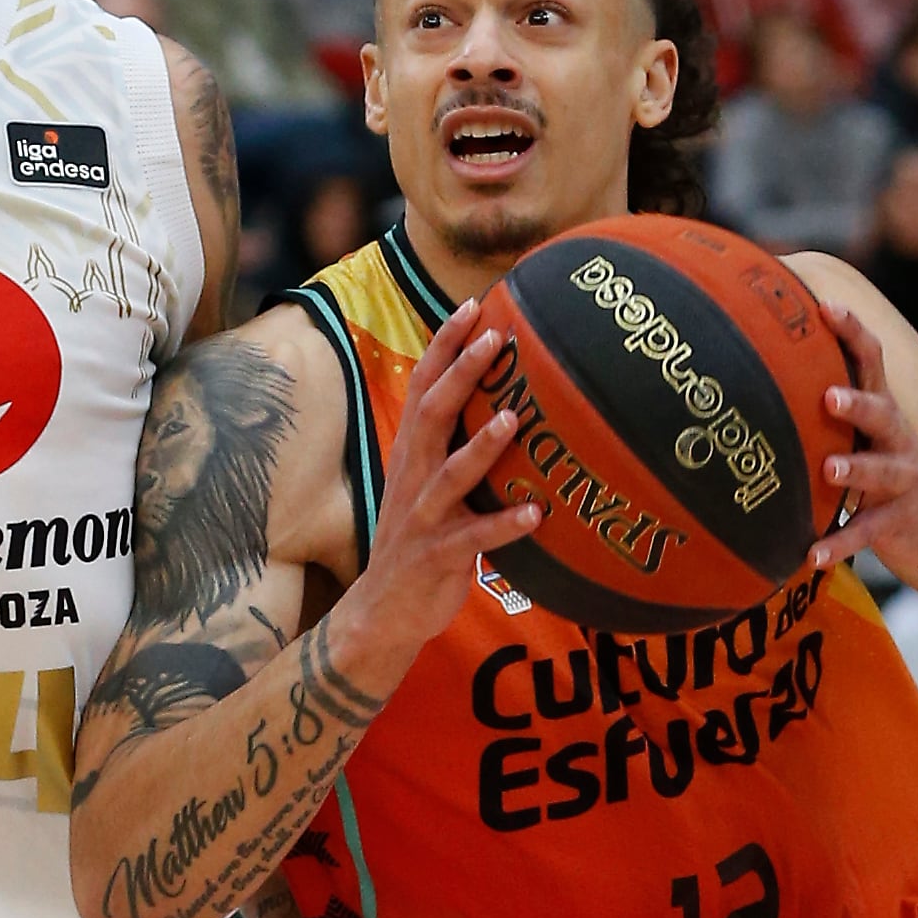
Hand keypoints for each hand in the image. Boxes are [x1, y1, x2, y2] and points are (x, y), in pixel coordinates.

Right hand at [337, 300, 542, 684]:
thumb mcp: (429, 486)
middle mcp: (412, 476)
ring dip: (482, 447)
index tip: (473, 306)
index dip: (444, 346)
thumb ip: (453, 448)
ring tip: (513, 418)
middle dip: (462, 373)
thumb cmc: (419, 541)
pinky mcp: (435, 556)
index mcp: (411, 453)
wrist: (382, 612)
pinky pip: (471, 538)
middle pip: (433, 414)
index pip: (422, 386)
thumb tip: (503, 403)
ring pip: (449, 474)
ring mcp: (421, 516)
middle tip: (495, 337)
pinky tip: (535, 514)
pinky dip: (503, 526)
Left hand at [808, 302, 917, 575]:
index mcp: (883, 414)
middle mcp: (897, 441)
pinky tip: (811, 554)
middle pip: (882, 413)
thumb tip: (759, 370)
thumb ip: (830, 407)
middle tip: (829, 396)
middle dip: (858, 404)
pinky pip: (867, 532)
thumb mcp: (867, 435)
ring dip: (855, 469)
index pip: (871, 362)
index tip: (825, 306)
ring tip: (829, 471)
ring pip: (882, 471)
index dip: (852, 333)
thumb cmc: (888, 471)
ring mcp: (903, 481)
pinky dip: (839, 543)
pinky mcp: (900, 521)